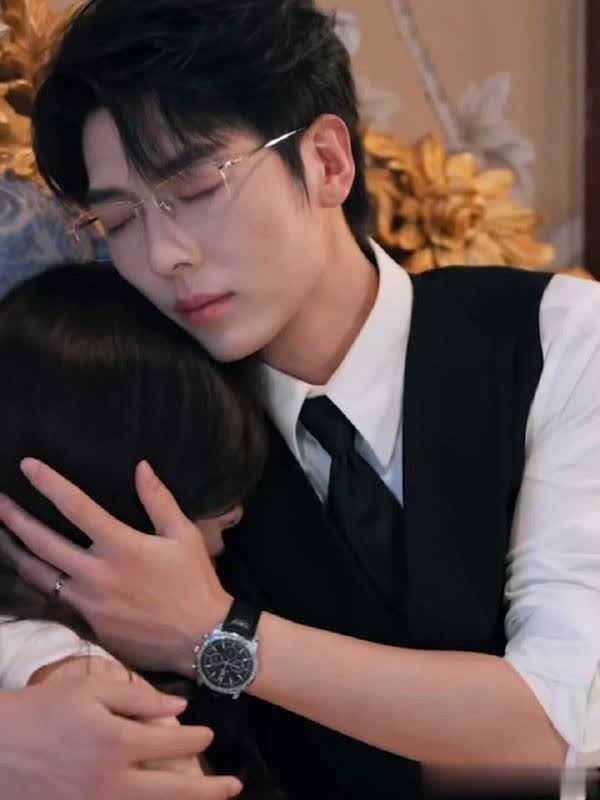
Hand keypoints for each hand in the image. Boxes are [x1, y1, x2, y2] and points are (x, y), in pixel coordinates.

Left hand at [0, 459, 231, 674]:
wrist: (200, 640)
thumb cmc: (194, 582)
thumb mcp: (184, 535)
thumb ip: (159, 500)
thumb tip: (141, 467)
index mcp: (121, 546)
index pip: (76, 507)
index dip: (48, 484)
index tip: (27, 465)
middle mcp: (97, 573)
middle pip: (43, 543)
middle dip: (15, 519)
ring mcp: (88, 602)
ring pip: (38, 575)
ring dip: (15, 552)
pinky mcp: (88, 624)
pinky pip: (55, 598)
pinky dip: (38, 581)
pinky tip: (30, 571)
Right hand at [0, 669, 242, 799]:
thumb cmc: (41, 711)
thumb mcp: (87, 690)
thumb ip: (135, 697)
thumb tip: (178, 706)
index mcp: (117, 742)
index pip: (171, 742)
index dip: (195, 738)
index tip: (209, 734)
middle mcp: (112, 782)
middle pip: (173, 791)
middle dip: (209, 790)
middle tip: (234, 787)